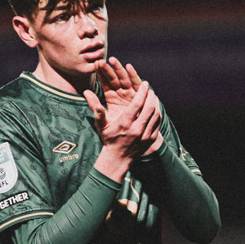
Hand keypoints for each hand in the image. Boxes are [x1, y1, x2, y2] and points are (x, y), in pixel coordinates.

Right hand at [83, 64, 161, 180]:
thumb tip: (87, 93)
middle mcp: (137, 129)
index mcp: (125, 124)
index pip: (137, 104)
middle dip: (151, 96)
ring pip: (156, 115)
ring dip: (156, 104)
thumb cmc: (109, 139)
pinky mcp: (151, 139)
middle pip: (149, 108)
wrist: (118, 159)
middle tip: (150, 89)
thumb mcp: (101, 126)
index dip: (142, 92)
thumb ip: (98, 111)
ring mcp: (145, 135)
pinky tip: (155, 108)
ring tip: (153, 96)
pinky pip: (158, 123)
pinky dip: (158, 113)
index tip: (144, 84)